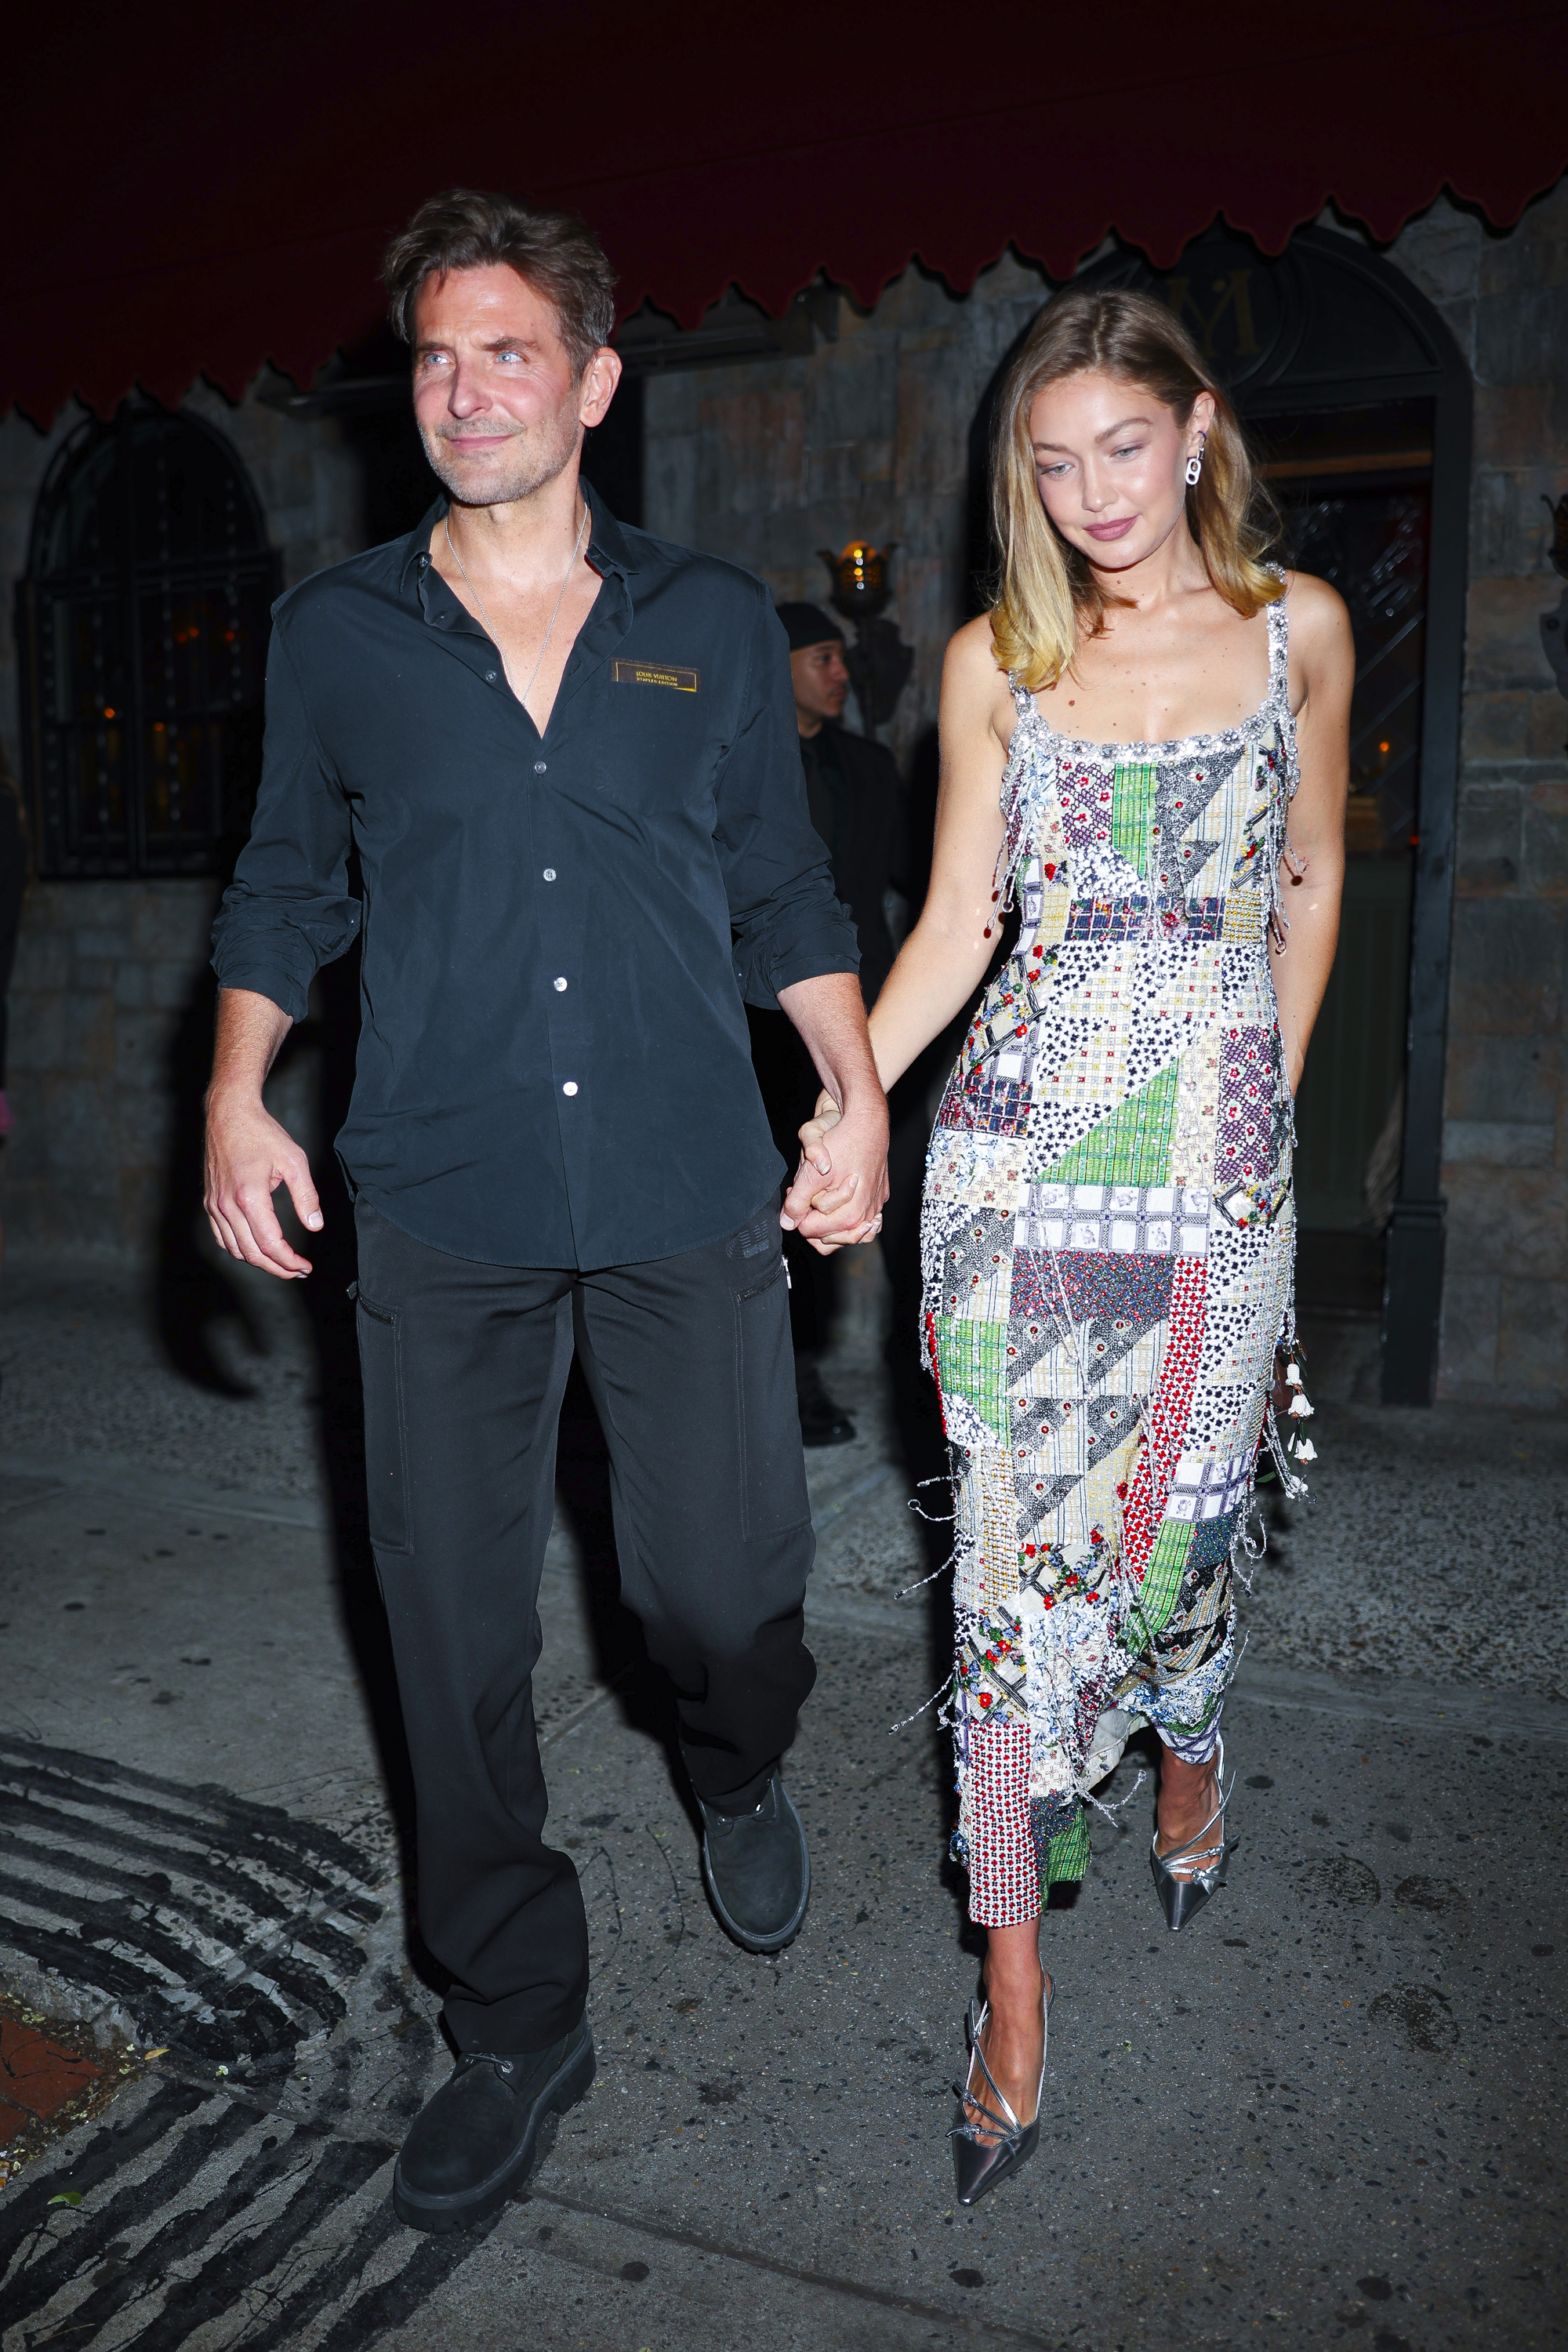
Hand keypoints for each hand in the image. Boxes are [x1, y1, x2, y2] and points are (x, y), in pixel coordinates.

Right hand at [204, 1087, 322, 1277]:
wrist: (228, 1114)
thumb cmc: (262, 1133)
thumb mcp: (294, 1161)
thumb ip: (306, 1196)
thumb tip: (315, 1225)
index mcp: (249, 1197)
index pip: (270, 1244)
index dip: (289, 1262)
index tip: (305, 1266)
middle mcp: (227, 1205)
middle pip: (252, 1253)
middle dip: (277, 1268)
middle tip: (298, 1271)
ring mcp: (215, 1205)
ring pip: (235, 1249)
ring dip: (259, 1262)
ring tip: (282, 1263)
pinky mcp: (210, 1202)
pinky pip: (222, 1237)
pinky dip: (240, 1249)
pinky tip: (258, 1249)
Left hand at [781, 1088, 888, 1254]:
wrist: (867, 1120)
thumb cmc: (842, 1143)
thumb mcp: (810, 1174)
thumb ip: (798, 1202)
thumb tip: (787, 1222)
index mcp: (850, 1215)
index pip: (813, 1232)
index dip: (798, 1216)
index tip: (795, 1196)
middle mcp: (867, 1215)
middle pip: (830, 1239)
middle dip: (813, 1219)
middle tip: (804, 1194)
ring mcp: (876, 1205)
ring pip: (847, 1230)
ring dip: (829, 1217)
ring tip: (819, 1194)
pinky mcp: (880, 1194)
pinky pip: (862, 1215)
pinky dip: (847, 1210)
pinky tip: (838, 1197)